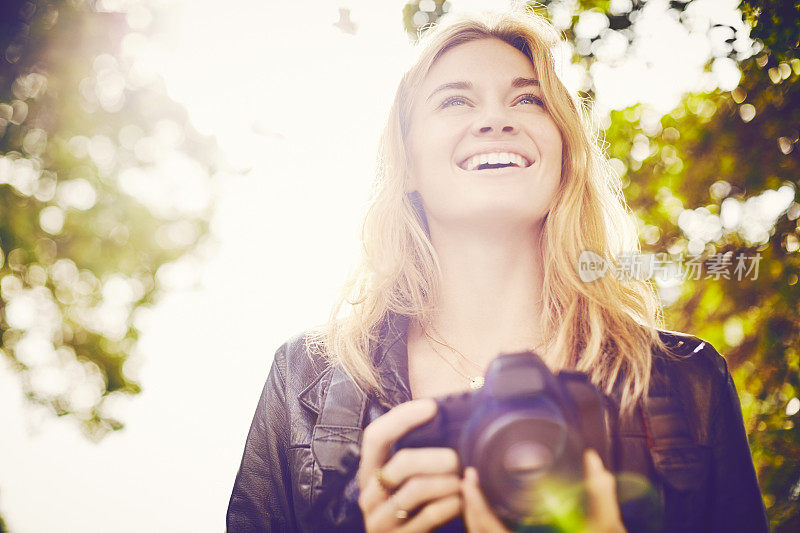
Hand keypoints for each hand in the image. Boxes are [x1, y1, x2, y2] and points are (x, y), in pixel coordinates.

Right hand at [357, 399, 462, 531]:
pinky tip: (460, 502)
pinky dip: (451, 505)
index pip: (375, 436)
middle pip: (401, 463)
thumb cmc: (412, 507)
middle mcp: (369, 495)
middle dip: (436, 457)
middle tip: (456, 459)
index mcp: (369, 472)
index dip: (402, 417)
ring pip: (417, 489)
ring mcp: (381, 520)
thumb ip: (416, 452)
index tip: (432, 406)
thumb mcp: (406, 479)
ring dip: (447, 482)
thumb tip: (442, 413)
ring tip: (461, 483)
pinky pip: (429, 516)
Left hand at [460, 449, 625, 532]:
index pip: (487, 530)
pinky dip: (489, 526)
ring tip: (476, 490)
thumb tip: (592, 459)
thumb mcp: (605, 529)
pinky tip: (493, 511)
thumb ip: (599, 496)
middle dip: (471, 506)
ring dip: (477, 517)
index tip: (469, 480)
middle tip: (469, 479)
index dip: (475, 505)